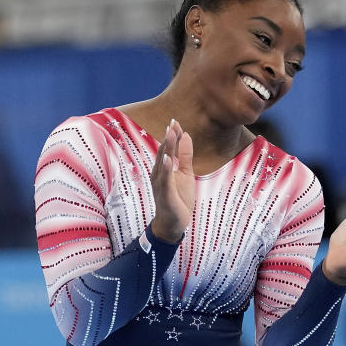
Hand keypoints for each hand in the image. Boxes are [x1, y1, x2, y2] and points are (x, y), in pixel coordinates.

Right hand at [149, 119, 194, 242]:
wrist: (173, 223)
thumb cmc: (178, 198)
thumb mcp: (186, 174)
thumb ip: (185, 156)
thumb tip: (186, 135)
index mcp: (163, 169)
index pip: (167, 148)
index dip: (172, 135)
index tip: (176, 122)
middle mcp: (158, 174)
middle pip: (163, 152)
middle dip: (169, 138)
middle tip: (173, 122)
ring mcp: (161, 184)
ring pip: (163, 163)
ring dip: (166, 148)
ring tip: (171, 134)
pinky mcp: (165, 194)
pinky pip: (165, 180)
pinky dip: (166, 169)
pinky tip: (168, 159)